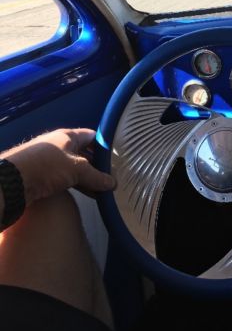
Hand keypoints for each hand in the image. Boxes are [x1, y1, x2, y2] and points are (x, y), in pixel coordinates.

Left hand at [0, 128, 115, 204]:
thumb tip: (114, 183)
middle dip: (99, 164)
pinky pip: (68, 179)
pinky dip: (80, 185)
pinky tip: (91, 194)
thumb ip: (97, 177)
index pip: (92, 136)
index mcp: (68, 136)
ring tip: (105, 188)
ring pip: (77, 168)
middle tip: (114, 175)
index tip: (118, 157)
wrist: (13, 181)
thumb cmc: (48, 166)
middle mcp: (60, 146)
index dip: (106, 145)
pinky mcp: (46, 176)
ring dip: (90, 177)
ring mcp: (52, 161)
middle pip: (85, 153)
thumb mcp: (78, 169)